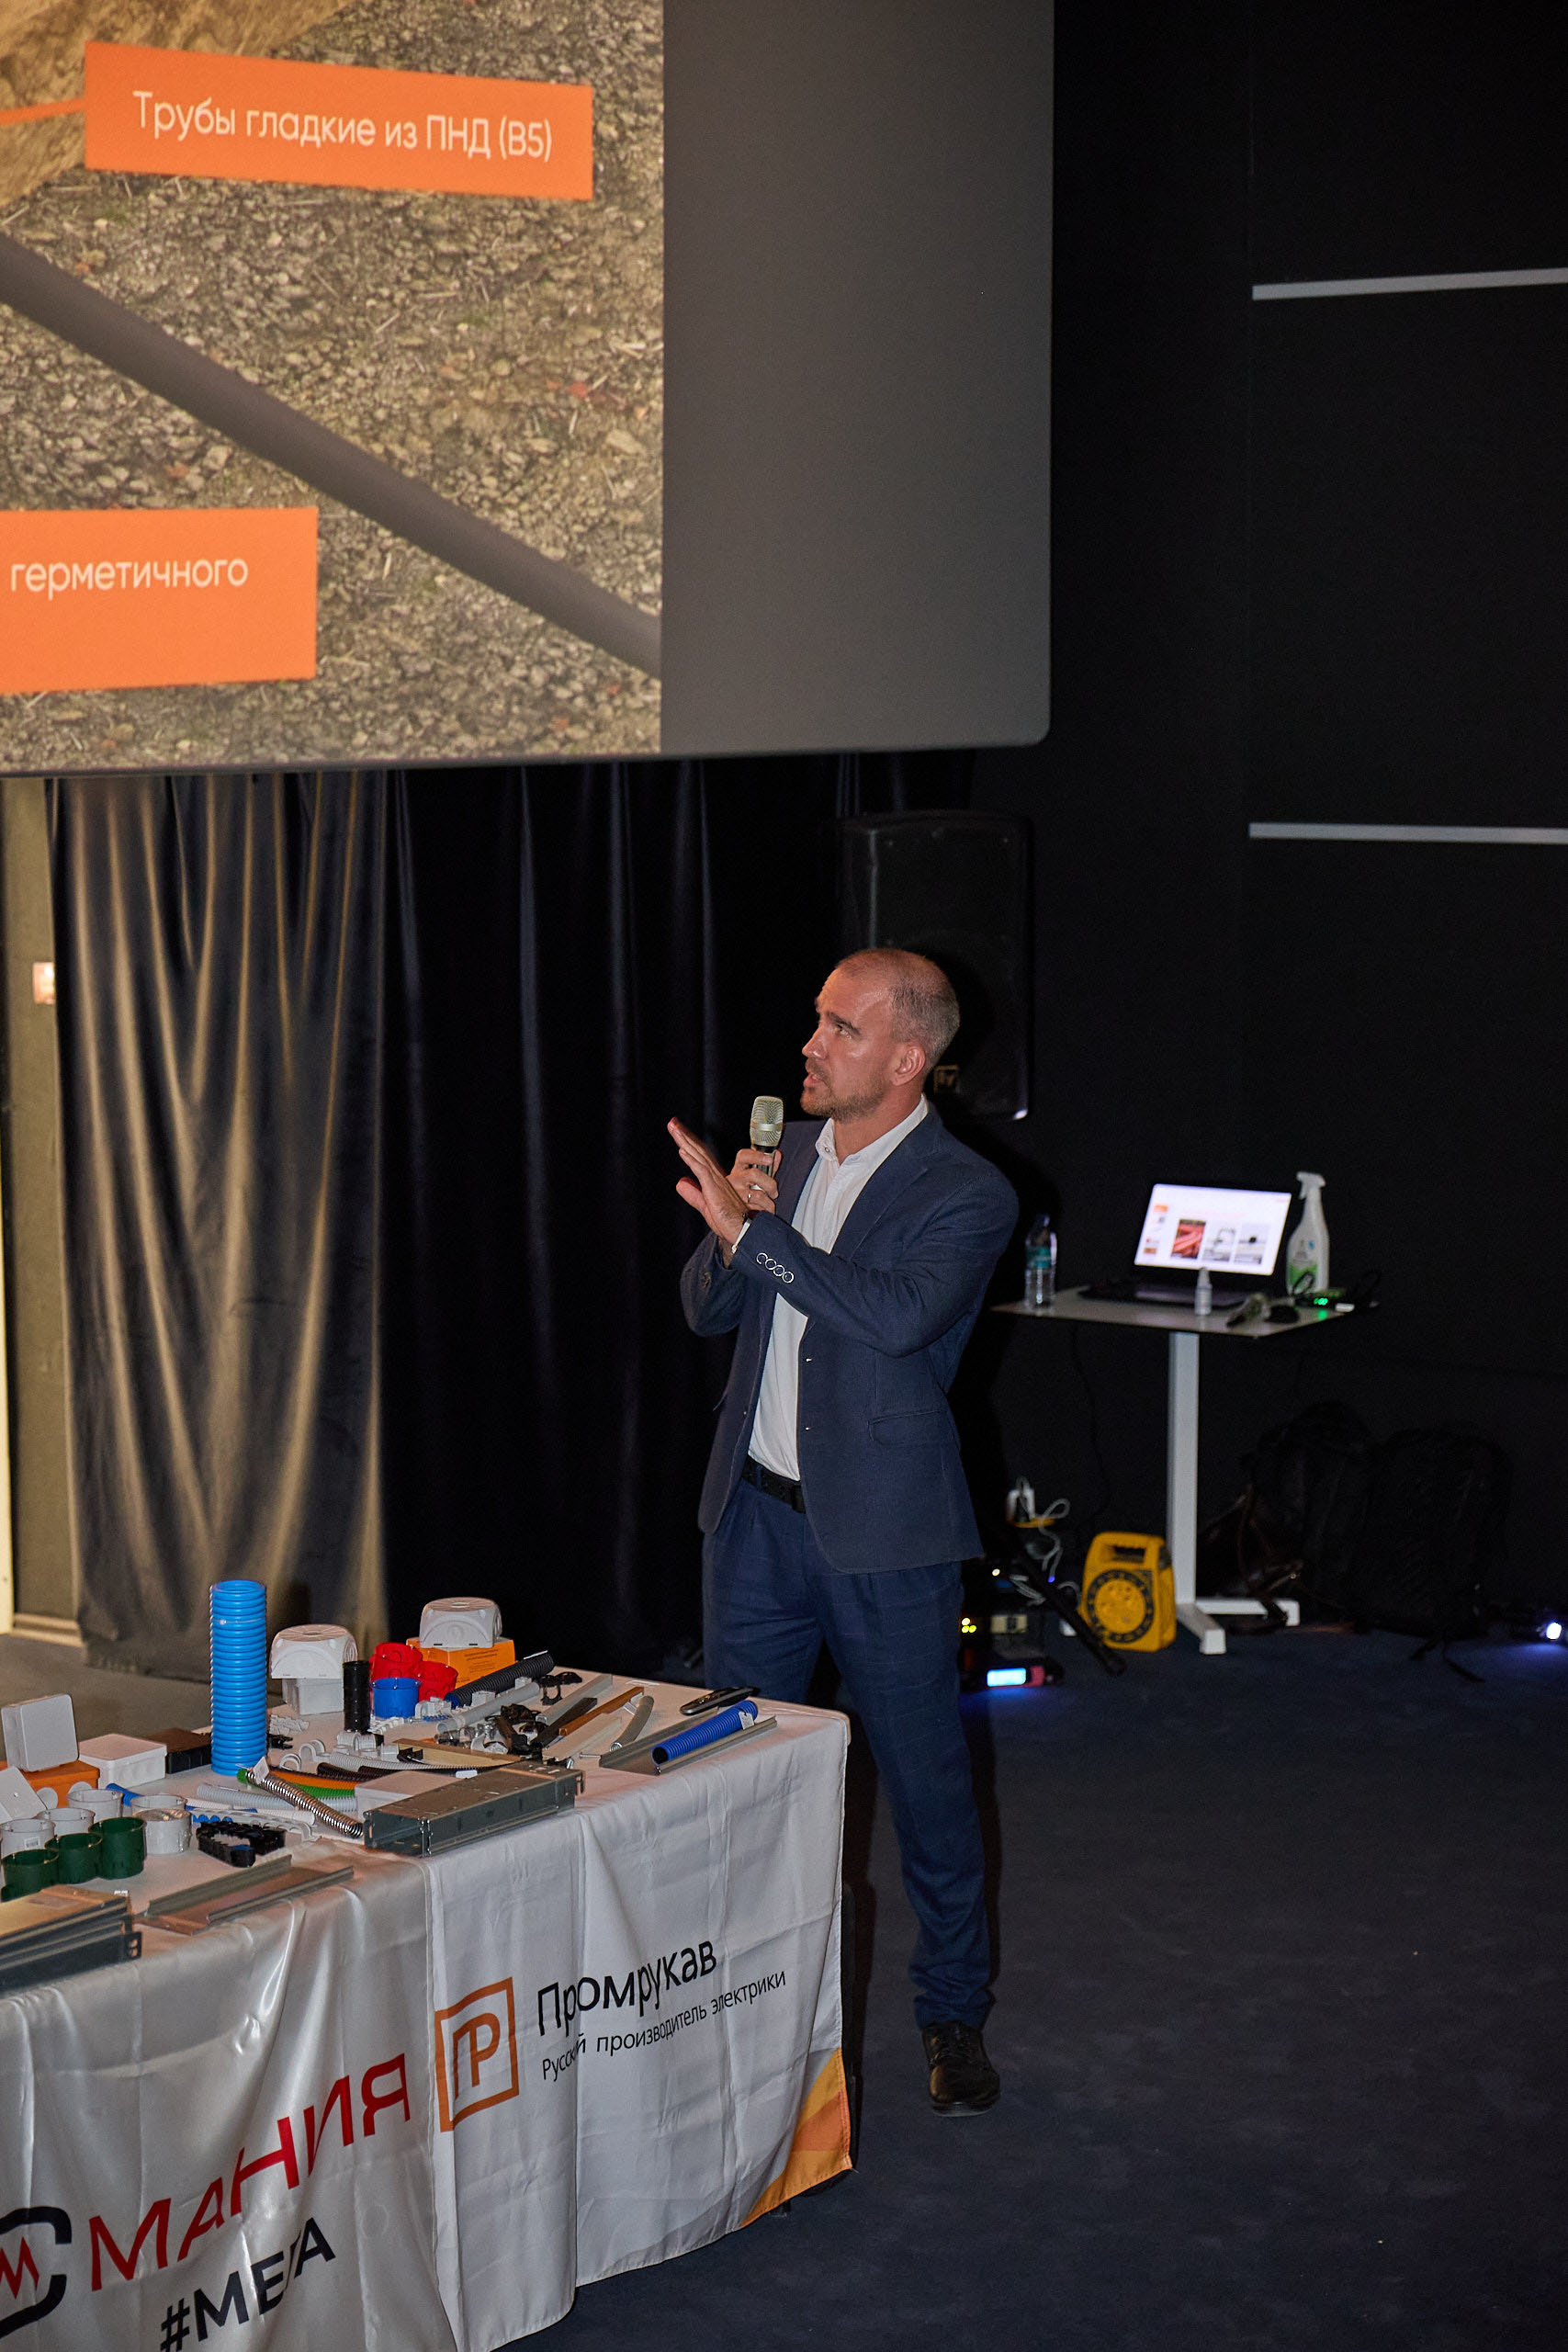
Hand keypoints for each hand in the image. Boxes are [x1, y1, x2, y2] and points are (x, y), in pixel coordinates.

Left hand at [668, 1119, 751, 1248]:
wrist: (744, 1230)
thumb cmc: (729, 1220)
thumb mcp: (705, 1205)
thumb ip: (693, 1194)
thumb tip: (680, 1183)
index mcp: (713, 1178)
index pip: (698, 1156)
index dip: (687, 1142)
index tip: (677, 1130)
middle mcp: (715, 1175)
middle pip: (697, 1150)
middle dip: (683, 1135)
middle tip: (671, 1122)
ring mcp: (715, 1181)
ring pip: (698, 1156)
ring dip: (685, 1141)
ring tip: (673, 1129)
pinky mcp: (714, 1189)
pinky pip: (701, 1171)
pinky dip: (691, 1160)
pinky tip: (682, 1150)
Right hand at [728, 1146, 778, 1215]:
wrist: (730, 1213)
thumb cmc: (744, 1191)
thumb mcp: (753, 1178)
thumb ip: (766, 1167)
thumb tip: (777, 1155)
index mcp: (738, 1169)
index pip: (743, 1156)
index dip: (757, 1155)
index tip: (770, 1159)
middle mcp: (734, 1179)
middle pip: (754, 1174)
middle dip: (770, 1184)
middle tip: (774, 1191)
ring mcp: (735, 1193)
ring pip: (758, 1194)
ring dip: (769, 1200)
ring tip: (769, 1203)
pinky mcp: (738, 1207)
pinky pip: (758, 1207)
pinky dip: (766, 1209)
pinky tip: (765, 1210)